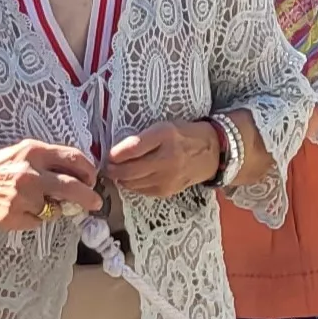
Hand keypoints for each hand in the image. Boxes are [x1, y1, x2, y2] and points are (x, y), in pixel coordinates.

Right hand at [0, 138, 100, 228]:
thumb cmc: (0, 168)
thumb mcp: (24, 152)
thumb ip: (50, 160)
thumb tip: (81, 174)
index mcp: (34, 152)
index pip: (73, 158)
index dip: (88, 171)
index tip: (92, 179)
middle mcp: (29, 174)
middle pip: (72, 187)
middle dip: (89, 197)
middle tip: (95, 202)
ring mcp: (21, 197)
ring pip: (55, 208)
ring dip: (53, 208)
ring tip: (35, 201)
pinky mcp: (13, 217)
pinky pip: (38, 222)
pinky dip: (35, 218)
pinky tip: (21, 209)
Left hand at [105, 120, 223, 199]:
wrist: (212, 153)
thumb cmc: (184, 136)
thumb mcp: (164, 127)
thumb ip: (142, 138)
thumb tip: (115, 152)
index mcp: (165, 135)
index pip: (133, 147)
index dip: (115, 153)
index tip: (108, 154)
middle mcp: (167, 158)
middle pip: (129, 170)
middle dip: (112, 169)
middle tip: (106, 166)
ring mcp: (167, 177)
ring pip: (132, 183)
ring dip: (120, 178)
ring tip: (117, 171)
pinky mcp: (167, 191)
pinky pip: (140, 190)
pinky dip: (132, 184)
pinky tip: (132, 177)